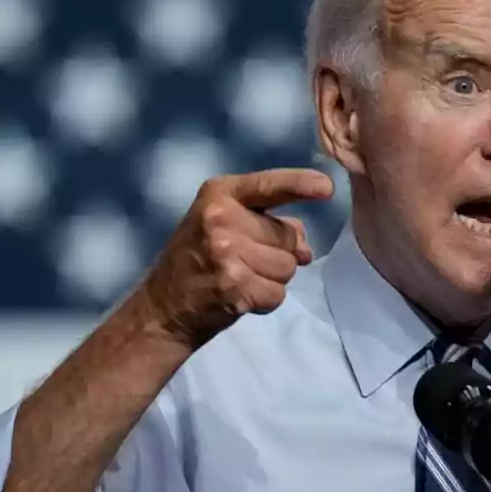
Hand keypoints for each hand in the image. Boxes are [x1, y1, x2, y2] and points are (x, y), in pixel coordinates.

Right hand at [138, 168, 333, 348]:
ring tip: (241, 278)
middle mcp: (221, 217)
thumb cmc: (199, 259)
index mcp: (220, 194)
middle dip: (278, 254)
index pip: (270, 185)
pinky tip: (241, 297)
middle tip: (244, 262)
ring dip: (273, 279)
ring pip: (288, 267)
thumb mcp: (225, 225)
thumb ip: (268, 224)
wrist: (163, 306)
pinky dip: (266, 301)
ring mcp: (226, 251)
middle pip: (288, 236)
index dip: (301, 185)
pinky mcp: (233, 284)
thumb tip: (305, 247)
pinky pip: (278, 293)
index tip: (327, 188)